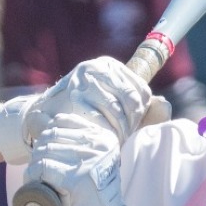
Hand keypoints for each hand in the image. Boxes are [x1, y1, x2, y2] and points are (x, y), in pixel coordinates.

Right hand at [0, 56, 171, 164]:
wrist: (40, 119)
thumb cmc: (84, 114)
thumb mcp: (116, 107)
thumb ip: (144, 109)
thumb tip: (164, 104)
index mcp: (107, 67)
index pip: (141, 91)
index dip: (139, 112)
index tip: (128, 122)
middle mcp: (95, 69)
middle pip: (132, 102)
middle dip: (128, 123)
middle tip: (115, 133)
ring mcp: (82, 83)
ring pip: (117, 113)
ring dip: (115, 131)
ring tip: (105, 136)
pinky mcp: (72, 100)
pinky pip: (100, 122)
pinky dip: (102, 134)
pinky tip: (96, 137)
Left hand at [24, 114, 147, 205]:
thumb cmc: (94, 198)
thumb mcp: (96, 164)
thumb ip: (85, 145)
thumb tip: (54, 124)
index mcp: (104, 138)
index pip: (63, 121)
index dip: (47, 135)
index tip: (45, 153)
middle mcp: (99, 146)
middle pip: (51, 136)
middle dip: (39, 152)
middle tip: (39, 172)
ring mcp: (88, 161)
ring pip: (44, 150)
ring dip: (34, 165)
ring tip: (36, 179)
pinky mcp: (75, 178)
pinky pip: (43, 167)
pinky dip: (33, 175)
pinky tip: (34, 184)